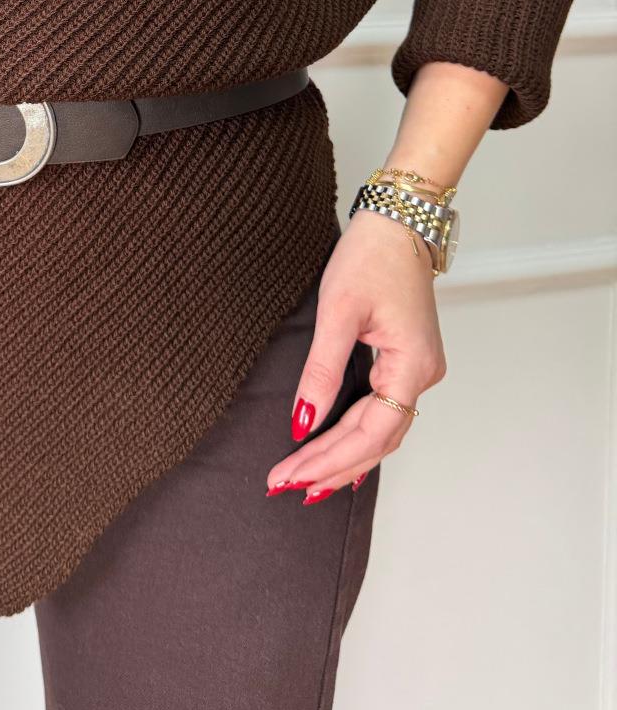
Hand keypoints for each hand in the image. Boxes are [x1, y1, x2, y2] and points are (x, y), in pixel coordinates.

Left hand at [264, 208, 446, 501]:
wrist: (397, 223)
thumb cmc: (371, 256)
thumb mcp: (337, 312)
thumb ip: (321, 371)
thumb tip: (303, 422)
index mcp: (412, 366)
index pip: (370, 432)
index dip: (329, 458)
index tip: (290, 474)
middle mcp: (422, 375)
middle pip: (378, 440)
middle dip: (332, 466)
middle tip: (288, 487)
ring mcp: (417, 370)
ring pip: (382, 430)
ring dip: (344, 457)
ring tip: (306, 483)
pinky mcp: (405, 362)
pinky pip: (383, 412)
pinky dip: (357, 437)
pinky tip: (339, 457)